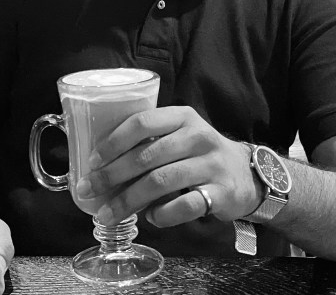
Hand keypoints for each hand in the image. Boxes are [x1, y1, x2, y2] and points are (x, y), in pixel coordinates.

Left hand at [75, 106, 261, 227]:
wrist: (246, 173)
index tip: (92, 161)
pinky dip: (163, 214)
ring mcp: (211, 164)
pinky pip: (185, 205)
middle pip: (146, 156)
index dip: (113, 142)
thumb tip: (100, 166)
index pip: (142, 122)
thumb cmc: (199, 154)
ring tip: (107, 214)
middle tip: (89, 190)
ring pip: (161, 182)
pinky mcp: (221, 192)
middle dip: (111, 176)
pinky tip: (150, 218)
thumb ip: (149, 142)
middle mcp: (198, 136)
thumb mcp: (179, 135)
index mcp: (182, 117)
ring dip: (128, 200)